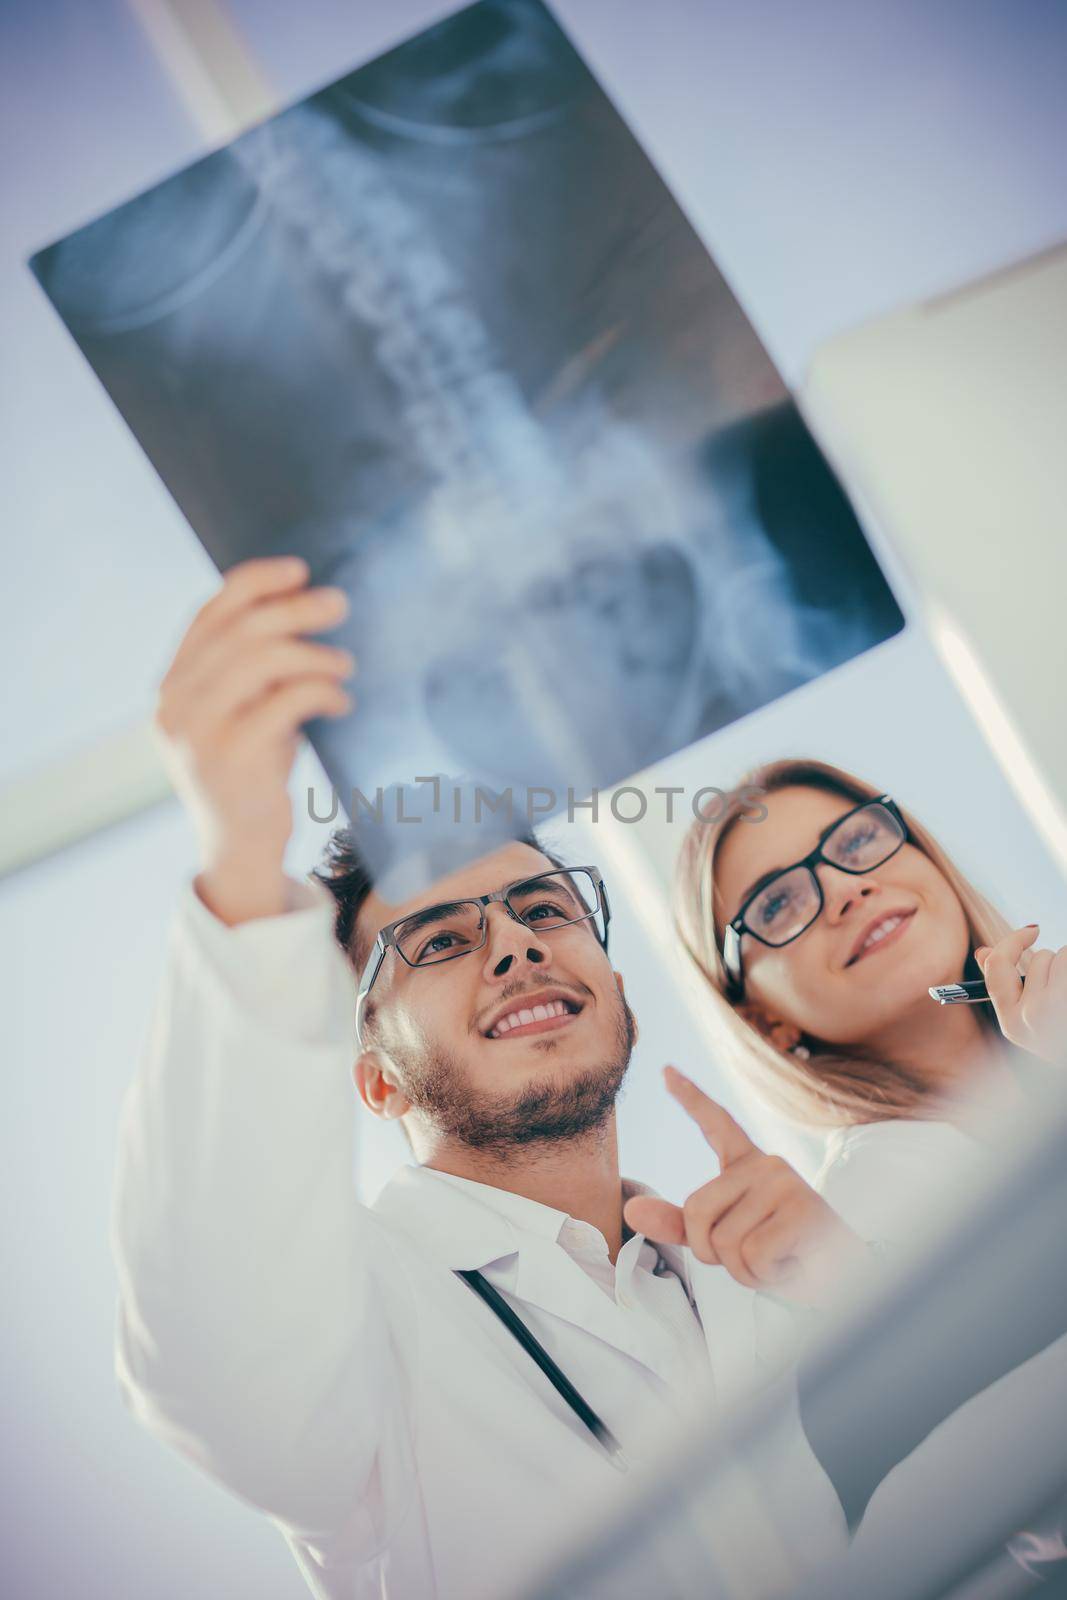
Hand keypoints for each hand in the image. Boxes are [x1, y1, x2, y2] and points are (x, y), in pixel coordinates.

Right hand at [153, 556, 354, 923]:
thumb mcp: (243, 713)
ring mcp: (197, 732)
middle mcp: (174, 704)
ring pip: (262, 658)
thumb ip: (252, 667)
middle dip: (297, 608)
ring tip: (344, 666)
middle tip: (340, 604)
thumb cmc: (253, 773)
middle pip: (241, 629)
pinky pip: (287, 700)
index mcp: (172, 685)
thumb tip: (302, 603)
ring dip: (314, 653)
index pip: (209, 613)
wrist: (241, 850)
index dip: (255, 582)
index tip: (300, 570)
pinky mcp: (231, 758)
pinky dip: (323, 691)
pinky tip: (341, 701)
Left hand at [623, 1067, 868, 1305]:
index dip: (689, 1097)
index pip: (716, 1123)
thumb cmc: (782, 1256)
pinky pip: (752, 1254)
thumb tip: (630, 1211)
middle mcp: (766, 1164)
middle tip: (756, 1256)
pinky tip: (792, 1265)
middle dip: (714, 1252)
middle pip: (696, 1211)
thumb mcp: (723, 1240)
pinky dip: (765, 1275)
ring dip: (744, 1270)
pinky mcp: (802, 1210)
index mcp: (748, 1166)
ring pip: (722, 1240)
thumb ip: (679, 1225)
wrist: (843, 1280)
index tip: (666, 1070)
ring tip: (778, 1260)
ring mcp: (785, 1182)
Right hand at [975, 924, 1066, 1062]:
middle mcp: (1028, 1017)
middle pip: (1038, 959)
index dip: (1013, 942)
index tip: (1031, 931)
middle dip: (1053, 965)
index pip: (997, 966)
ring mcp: (1051, 1009)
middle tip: (1063, 993)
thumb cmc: (1057, 1036)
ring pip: (1059, 957)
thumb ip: (1002, 984)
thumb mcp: (1027, 1019)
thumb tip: (982, 952)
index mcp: (1010, 1023)